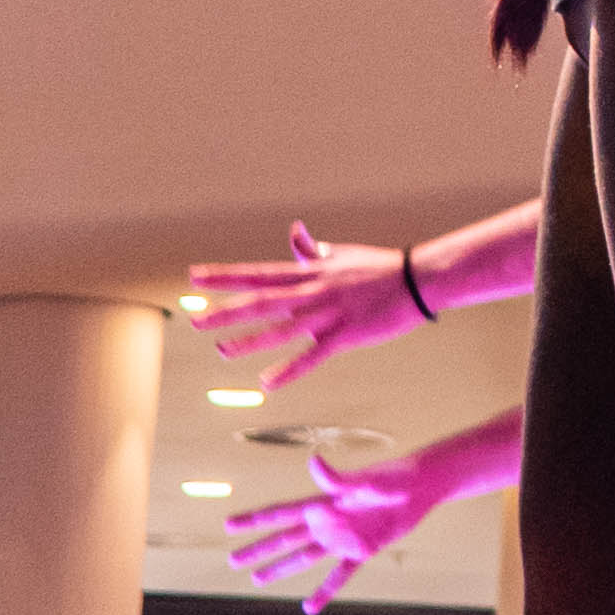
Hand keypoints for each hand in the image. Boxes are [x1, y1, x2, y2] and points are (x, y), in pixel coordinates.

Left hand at [190, 224, 422, 383]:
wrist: (419, 278)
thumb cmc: (379, 267)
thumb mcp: (341, 254)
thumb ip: (312, 250)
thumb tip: (294, 230)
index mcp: (310, 273)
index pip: (259, 273)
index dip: (225, 275)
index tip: (195, 276)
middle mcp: (313, 291)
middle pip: (262, 301)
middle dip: (227, 310)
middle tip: (195, 319)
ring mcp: (329, 313)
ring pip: (282, 328)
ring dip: (250, 340)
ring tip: (222, 350)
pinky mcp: (346, 334)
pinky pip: (313, 355)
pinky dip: (290, 370)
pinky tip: (267, 384)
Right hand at [228, 448, 429, 610]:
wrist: (420, 487)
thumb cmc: (394, 478)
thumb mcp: (365, 479)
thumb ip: (338, 478)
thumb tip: (313, 463)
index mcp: (324, 502)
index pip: (282, 512)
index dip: (255, 519)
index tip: (228, 524)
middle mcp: (327, 521)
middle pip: (285, 538)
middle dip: (258, 548)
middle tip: (232, 561)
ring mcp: (342, 537)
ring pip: (304, 556)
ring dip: (281, 568)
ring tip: (257, 579)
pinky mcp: (361, 550)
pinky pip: (339, 574)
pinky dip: (325, 591)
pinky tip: (310, 607)